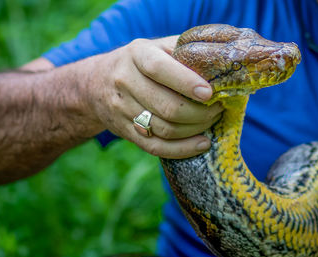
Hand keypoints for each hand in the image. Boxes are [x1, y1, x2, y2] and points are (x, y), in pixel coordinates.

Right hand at [86, 36, 222, 158]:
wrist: (95, 84)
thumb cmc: (139, 63)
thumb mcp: (155, 47)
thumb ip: (183, 50)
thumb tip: (222, 59)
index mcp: (136, 54)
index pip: (160, 69)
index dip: (186, 82)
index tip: (209, 93)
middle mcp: (124, 81)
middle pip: (166, 106)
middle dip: (199, 112)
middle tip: (219, 109)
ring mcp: (122, 109)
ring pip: (164, 129)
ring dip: (195, 129)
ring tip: (212, 121)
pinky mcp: (124, 131)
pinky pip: (156, 147)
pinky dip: (182, 149)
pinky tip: (202, 143)